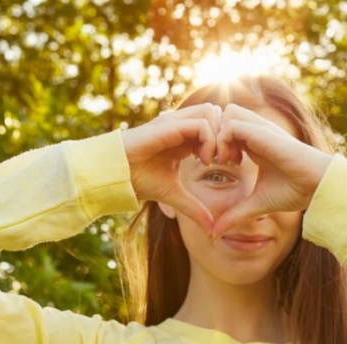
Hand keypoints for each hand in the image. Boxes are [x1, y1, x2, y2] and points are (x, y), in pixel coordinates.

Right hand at [122, 103, 221, 232]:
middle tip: (226, 161)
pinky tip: (204, 160)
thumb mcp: (173, 195)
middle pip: (218, 113)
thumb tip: (212, 229)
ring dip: (219, 136)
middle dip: (228, 135)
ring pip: (212, 112)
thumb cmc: (138, 180)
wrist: (115, 175)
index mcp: (185, 137)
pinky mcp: (169, 125)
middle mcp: (181, 124)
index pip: (217, 125)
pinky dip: (209, 140)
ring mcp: (175, 121)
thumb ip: (194, 208)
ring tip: (213, 160)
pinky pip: (201, 123)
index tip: (231, 164)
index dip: (228, 142)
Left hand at [212, 104, 332, 238]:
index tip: (213, 164)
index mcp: (254, 143)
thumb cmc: (294, 191)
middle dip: (212, 134)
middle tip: (213, 159)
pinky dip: (224, 140)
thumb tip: (214, 235)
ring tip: (223, 160)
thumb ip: (235, 215)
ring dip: (218, 135)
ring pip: (226, 114)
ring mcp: (260, 129)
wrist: (317, 186)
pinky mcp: (263, 133)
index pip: (225, 128)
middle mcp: (256, 132)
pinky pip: (232, 124)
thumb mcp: (257, 204)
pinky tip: (230, 161)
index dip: (214, 143)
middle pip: (223, 115)